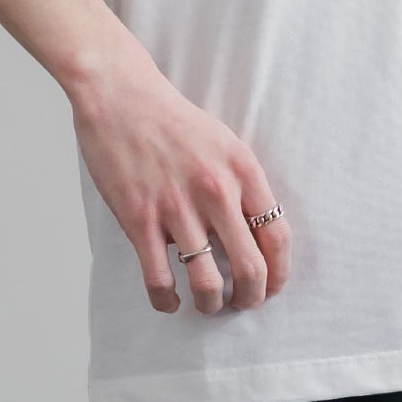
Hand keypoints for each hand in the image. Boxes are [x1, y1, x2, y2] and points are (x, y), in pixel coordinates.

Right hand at [67, 51, 290, 315]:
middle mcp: (216, 191)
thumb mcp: (224, 143)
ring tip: (209, 304)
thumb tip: (254, 234)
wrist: (122, 96)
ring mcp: (177, 207)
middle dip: (251, 298)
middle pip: (251, 267)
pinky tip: (169, 302)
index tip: (272, 287)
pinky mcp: (140, 219)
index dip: (279, 272)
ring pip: (208, 282)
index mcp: (242, 170)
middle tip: (243, 304)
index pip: (278, 235)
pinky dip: (167, 301)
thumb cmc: (173, 121)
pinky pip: (160, 279)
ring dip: (212, 304)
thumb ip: (242, 185)